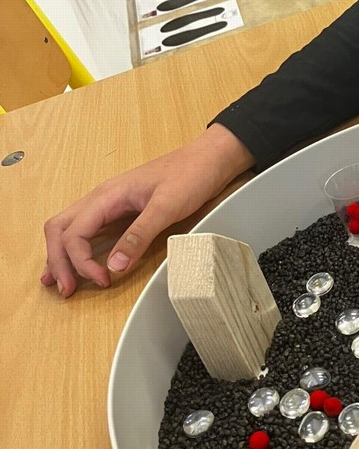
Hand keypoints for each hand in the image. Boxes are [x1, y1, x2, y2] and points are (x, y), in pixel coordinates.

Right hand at [42, 124, 254, 297]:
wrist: (210, 158)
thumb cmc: (191, 175)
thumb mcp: (167, 206)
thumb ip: (140, 234)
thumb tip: (114, 265)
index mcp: (107, 196)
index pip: (74, 234)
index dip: (81, 262)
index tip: (104, 280)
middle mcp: (101, 197)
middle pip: (59, 229)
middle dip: (58, 261)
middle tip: (66, 289)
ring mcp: (109, 202)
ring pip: (68, 228)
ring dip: (60, 254)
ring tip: (60, 281)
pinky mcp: (120, 208)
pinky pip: (86, 227)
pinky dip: (75, 247)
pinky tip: (77, 261)